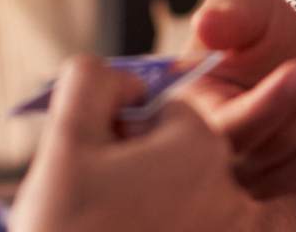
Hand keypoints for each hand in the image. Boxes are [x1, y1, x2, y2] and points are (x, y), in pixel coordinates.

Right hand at [8, 55, 249, 231]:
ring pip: (181, 197)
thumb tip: (123, 78)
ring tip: (106, 229)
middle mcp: (232, 191)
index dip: (119, 134)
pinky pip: (187, 228)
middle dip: (135, 172)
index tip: (94, 173)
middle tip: (97, 208)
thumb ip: (90, 81)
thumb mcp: (64, 142)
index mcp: (202, 147)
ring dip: (146, 207)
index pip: (162, 112)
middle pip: (176, 155)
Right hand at [185, 0, 295, 200]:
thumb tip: (207, 25)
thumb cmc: (253, 41)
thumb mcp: (240, 16)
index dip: (271, 103)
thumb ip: (226, 16)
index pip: (235, 130)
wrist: (282, 65)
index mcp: (201, 124)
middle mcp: (237, 166)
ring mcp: (279, 181)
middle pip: (293, 136)